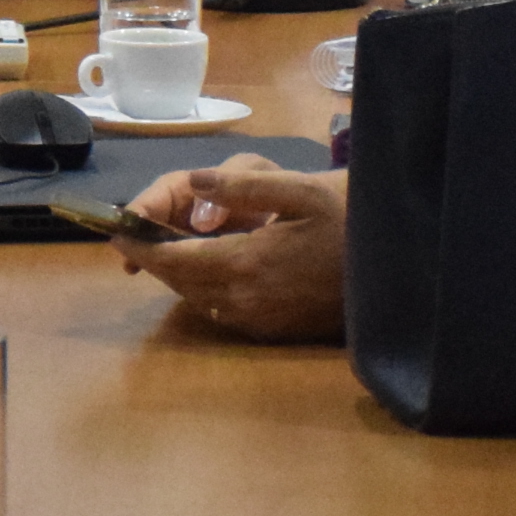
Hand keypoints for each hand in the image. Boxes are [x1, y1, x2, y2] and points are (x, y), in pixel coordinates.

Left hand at [116, 158, 348, 341]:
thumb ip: (241, 187)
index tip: (116, 230)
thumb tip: (192, 183)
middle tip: (139, 234)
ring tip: (169, 246)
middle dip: (156, 259)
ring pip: (198, 299)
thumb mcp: (299, 190)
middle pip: (180, 282)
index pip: (172, 260)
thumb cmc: (348, 219)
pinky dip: (205, 289)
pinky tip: (210, 265)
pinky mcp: (273, 332)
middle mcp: (246, 300)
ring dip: (179, 274)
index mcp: (246, 264)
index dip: (140, 246)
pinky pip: (222, 311)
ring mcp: (260, 321)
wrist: (399, 267)